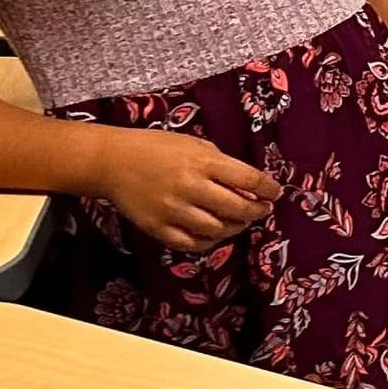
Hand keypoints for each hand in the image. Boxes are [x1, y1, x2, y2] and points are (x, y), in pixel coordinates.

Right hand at [95, 130, 278, 250]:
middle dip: (256, 211)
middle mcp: (191, 187)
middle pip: (237, 209)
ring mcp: (173, 210)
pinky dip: (208, 242)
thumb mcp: (195, 144)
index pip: (249, 180)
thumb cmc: (157, 148)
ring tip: (240, 222)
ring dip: (235, 228)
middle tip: (262, 210)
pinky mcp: (157, 227)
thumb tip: (247, 184)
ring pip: (217, 230)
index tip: (276, 193)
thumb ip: (221, 163)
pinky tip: (214, 234)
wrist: (112, 161)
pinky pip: (190, 243)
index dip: (269, 189)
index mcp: (204, 162)